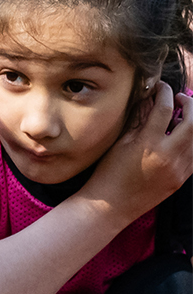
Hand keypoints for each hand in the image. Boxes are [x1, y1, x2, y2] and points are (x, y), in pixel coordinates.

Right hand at [82, 83, 192, 220]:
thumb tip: (149, 100)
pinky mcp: (183, 178)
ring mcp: (179, 169)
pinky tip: (186, 136)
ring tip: (186, 115)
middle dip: (191, 104)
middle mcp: (169, 155)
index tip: (162, 87)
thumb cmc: (108, 174)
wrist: (111, 206)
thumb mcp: (120, 143)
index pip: (165, 109)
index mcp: (148, 144)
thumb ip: (138, 120)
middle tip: (181, 98)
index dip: (165, 93)